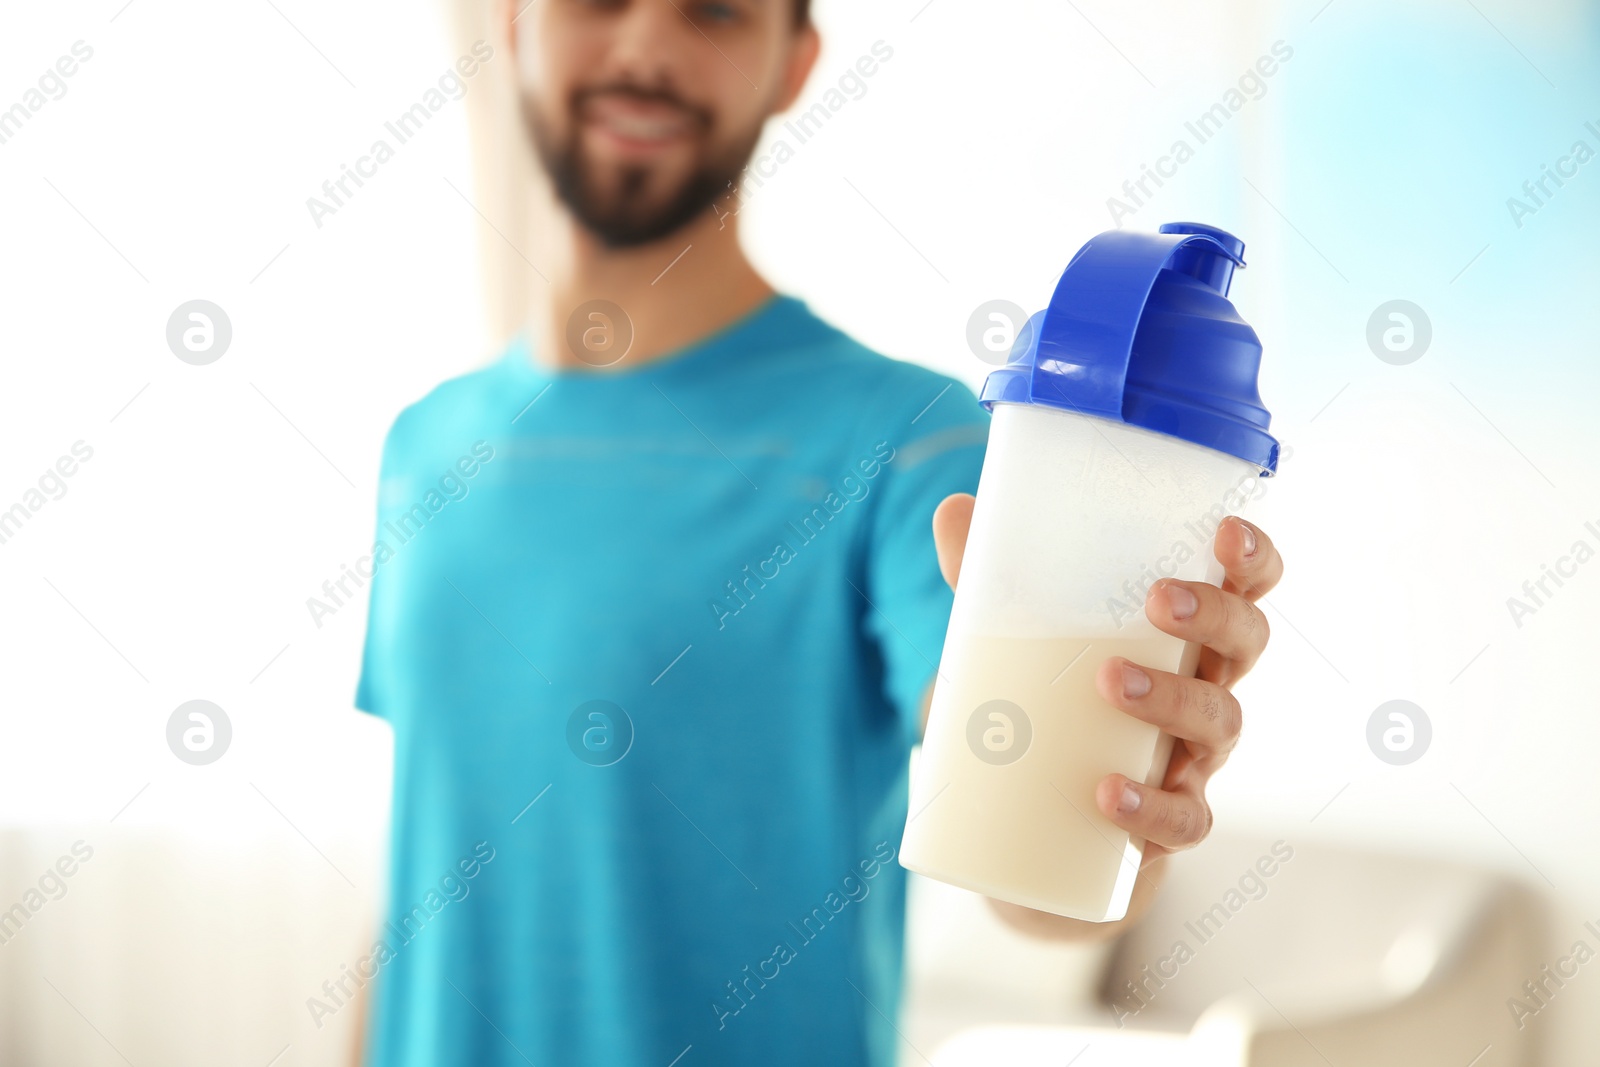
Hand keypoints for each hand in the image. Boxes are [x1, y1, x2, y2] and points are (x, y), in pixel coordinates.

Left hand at [929, 493, 1283, 930]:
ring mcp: (1197, 757)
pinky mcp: (1170, 822)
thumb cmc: (1049, 699)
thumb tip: (954, 509)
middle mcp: (1208, 685)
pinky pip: (1185, 819)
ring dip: (1174, 698)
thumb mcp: (1018, 635)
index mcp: (1186, 631)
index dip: (1254, 558)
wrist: (1037, 824)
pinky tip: (1109, 794)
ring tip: (1111, 681)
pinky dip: (1151, 808)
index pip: (1246, 586)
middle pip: (1248, 642)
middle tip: (1157, 601)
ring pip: (1221, 723)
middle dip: (1214, 616)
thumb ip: (988, 576)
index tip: (1226, 532)